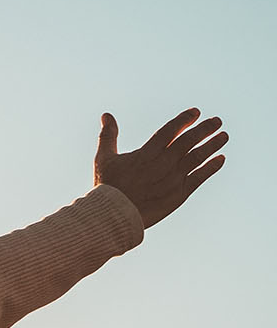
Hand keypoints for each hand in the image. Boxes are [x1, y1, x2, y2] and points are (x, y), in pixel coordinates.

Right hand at [94, 108, 227, 228]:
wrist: (114, 216)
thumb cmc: (107, 186)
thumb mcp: (104, 158)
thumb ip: (108, 135)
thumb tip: (106, 115)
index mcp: (146, 153)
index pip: (170, 131)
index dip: (184, 120)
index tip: (196, 112)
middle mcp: (164, 163)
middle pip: (188, 141)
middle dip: (204, 129)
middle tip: (217, 120)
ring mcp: (173, 179)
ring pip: (198, 157)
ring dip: (212, 145)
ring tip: (224, 135)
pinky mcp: (179, 194)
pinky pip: (199, 177)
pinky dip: (212, 167)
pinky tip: (221, 158)